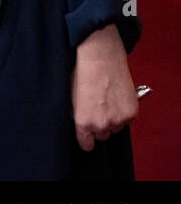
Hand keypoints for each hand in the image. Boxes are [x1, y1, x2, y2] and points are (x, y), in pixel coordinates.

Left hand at [72, 24, 137, 150]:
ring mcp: (119, 119)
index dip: (86, 140)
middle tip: (97, 110)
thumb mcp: (71, 97)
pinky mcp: (132, 112)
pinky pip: (127, 120)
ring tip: (107, 101)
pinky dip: (124, 112)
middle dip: (100, 126)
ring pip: (116, 128)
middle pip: (102, 136)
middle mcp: (102, 124)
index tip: (86, 136)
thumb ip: (77, 115)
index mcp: (84, 122)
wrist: (100, 58)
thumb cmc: (82, 74)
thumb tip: (79, 124)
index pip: (86, 145)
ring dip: (113, 119)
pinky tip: (116, 98)